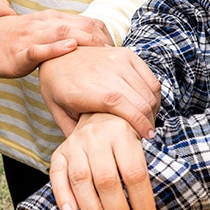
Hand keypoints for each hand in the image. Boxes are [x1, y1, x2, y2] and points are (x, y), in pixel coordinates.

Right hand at [0, 12, 113, 78]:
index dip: (108, 36)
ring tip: (104, 54)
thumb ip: (64, 39)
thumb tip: (92, 53)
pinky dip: (55, 48)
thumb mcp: (43, 35)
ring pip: (63, 33)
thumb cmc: (13, 40)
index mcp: (55, 20)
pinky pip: (38, 48)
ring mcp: (32, 36)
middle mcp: (46, 24)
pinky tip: (69, 49)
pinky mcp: (18, 52)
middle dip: (104, 41)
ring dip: (86, 42)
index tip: (120, 54)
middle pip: (82, 26)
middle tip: (120, 60)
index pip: (89, 23)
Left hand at [39, 47, 160, 136]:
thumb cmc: (56, 86)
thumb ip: (74, 132)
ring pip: (149, 92)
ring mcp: (118, 61)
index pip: (126, 107)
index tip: (146, 137)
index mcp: (90, 91)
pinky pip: (151, 79)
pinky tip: (147, 106)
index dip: (140, 124)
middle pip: (142, 102)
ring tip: (146, 122)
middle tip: (146, 134)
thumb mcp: (58, 112)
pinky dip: (154, 95)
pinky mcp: (126, 54)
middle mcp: (107, 72)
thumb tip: (90, 155)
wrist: (56, 54)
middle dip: (148, 122)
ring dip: (152, 110)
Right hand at [49, 113, 155, 209]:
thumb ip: (143, 170)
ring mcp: (75, 143)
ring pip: (82, 181)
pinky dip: (63, 196)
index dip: (143, 204)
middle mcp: (97, 136)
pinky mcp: (59, 152)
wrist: (100, 113)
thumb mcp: (140, 143)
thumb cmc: (125, 139)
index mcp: (123, 134)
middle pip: (107, 181)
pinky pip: (57, 176)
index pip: (134, 175)